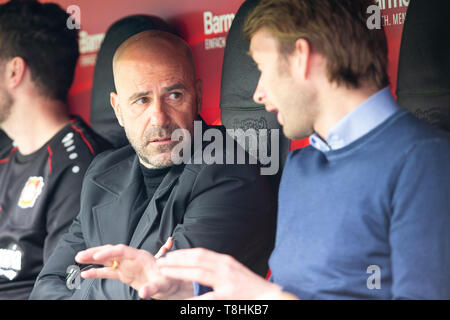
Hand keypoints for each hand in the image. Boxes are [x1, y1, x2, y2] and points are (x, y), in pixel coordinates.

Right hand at [74, 238, 191, 298]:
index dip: (109, 252)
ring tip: (78, 259)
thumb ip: (152, 287)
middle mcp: (132, 258)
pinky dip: (97, 273)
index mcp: (141, 256)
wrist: (170, 285)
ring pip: (107, 260)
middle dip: (96, 253)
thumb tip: (143, 294)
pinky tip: (85, 274)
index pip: (122, 250)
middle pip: (111, 252)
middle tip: (80, 255)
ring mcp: (127, 266)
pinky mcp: (124, 274)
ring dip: (93, 259)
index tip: (97, 257)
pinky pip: (108, 272)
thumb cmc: (169, 282)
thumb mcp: (163, 285)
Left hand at [156, 248, 284, 299]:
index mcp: (225, 261)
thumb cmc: (250, 286)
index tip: (170, 255)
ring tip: (165, 272)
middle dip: (177, 260)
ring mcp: (227, 281)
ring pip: (198, 273)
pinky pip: (208, 297)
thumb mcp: (234, 271)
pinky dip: (194, 299)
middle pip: (196, 260)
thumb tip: (200, 265)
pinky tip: (183, 301)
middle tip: (161, 262)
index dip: (183, 253)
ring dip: (179, 272)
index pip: (200, 253)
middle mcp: (225, 267)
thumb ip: (218, 268)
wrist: (269, 296)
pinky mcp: (229, 295)